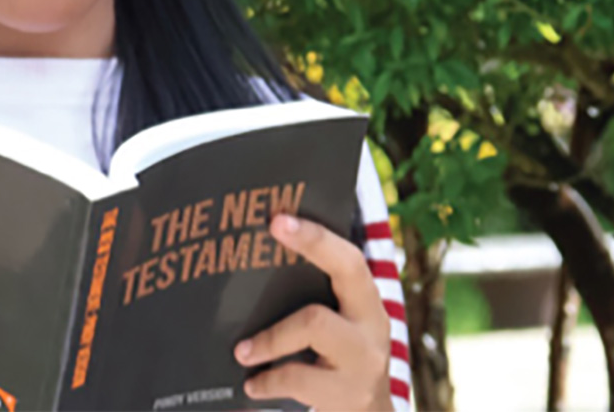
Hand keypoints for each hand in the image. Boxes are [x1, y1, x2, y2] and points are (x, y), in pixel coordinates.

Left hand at [232, 214, 392, 410]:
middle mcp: (373, 323)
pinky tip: (251, 384)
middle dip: (310, 243)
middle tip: (267, 230)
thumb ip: (309, 299)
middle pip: (347, 270)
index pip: (349, 256)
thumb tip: (248, 265)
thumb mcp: (338, 327)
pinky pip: (298, 378)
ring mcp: (365, 359)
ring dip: (269, 336)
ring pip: (313, 323)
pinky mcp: (348, 395)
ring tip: (241, 351)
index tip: (278, 219)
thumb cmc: (337, 360)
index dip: (317, 234)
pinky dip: (267, 380)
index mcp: (366, 300)